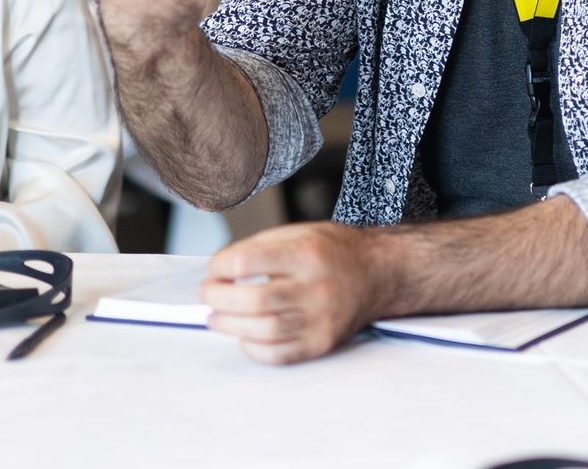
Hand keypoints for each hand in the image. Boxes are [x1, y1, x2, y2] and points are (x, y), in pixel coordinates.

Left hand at [201, 222, 393, 364]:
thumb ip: (260, 247)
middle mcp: (316, 288)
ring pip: (261, 330)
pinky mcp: (321, 343)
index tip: (214, 268)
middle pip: (252, 300)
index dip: (220, 266)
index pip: (248, 262)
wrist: (380, 274)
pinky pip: (277, 354)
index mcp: (308, 254)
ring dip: (229, 325)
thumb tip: (220, 269)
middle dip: (218, 298)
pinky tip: (244, 335)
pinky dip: (252, 348)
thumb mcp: (301, 232)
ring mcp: (320, 319)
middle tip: (207, 294)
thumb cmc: (336, 251)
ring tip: (216, 317)